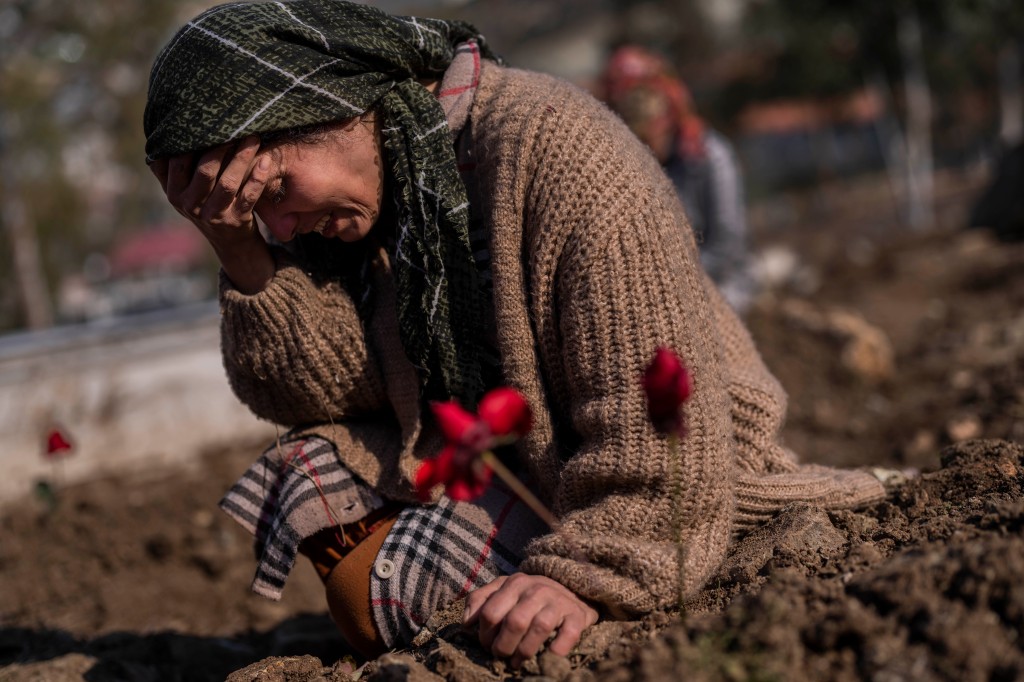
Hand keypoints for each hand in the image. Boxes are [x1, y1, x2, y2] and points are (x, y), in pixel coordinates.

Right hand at [149, 136, 274, 293]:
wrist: (230, 243)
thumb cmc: (206, 206)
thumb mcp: (182, 192)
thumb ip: (169, 169)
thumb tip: (159, 133)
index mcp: (174, 194)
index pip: (178, 162)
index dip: (192, 141)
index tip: (207, 120)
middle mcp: (191, 206)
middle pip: (205, 171)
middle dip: (221, 146)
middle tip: (235, 125)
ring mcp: (214, 215)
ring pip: (228, 182)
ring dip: (241, 158)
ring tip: (253, 137)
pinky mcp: (237, 221)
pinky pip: (249, 196)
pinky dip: (258, 178)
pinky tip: (265, 161)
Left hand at [463, 573, 597, 667]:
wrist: (572, 589)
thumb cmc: (530, 596)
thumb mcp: (503, 590)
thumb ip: (481, 600)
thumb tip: (466, 623)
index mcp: (514, 584)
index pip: (490, 613)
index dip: (485, 636)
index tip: (488, 646)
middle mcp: (536, 589)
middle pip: (514, 622)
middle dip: (503, 647)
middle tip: (501, 656)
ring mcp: (558, 602)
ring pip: (539, 628)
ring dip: (525, 652)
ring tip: (517, 662)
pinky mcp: (577, 615)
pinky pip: (568, 634)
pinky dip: (557, 650)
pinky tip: (547, 657)